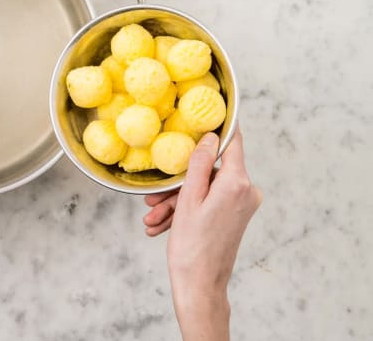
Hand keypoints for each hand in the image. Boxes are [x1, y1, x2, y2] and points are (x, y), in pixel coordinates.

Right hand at [146, 128, 261, 339]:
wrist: (200, 286)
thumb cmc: (192, 247)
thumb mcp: (188, 199)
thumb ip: (199, 163)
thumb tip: (209, 137)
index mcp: (237, 183)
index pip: (232, 142)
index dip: (219, 127)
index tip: (206, 113)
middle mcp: (246, 191)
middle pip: (209, 170)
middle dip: (179, 183)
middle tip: (154, 198)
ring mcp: (242, 205)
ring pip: (204, 189)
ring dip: (176, 201)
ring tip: (153, 218)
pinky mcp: (235, 215)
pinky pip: (207, 202)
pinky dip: (185, 210)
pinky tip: (161, 225)